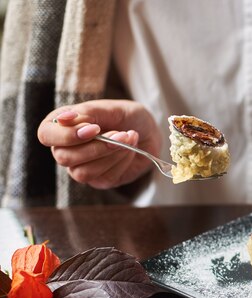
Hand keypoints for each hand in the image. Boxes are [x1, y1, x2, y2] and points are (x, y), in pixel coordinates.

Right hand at [38, 100, 161, 188]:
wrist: (150, 131)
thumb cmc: (126, 117)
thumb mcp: (110, 108)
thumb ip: (87, 112)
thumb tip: (63, 119)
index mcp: (61, 126)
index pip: (46, 135)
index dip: (67, 135)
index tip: (94, 128)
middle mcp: (66, 149)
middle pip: (64, 157)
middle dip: (96, 146)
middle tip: (119, 133)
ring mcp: (81, 167)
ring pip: (83, 172)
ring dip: (110, 154)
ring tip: (128, 138)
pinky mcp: (100, 180)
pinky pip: (105, 177)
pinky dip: (121, 161)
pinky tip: (130, 149)